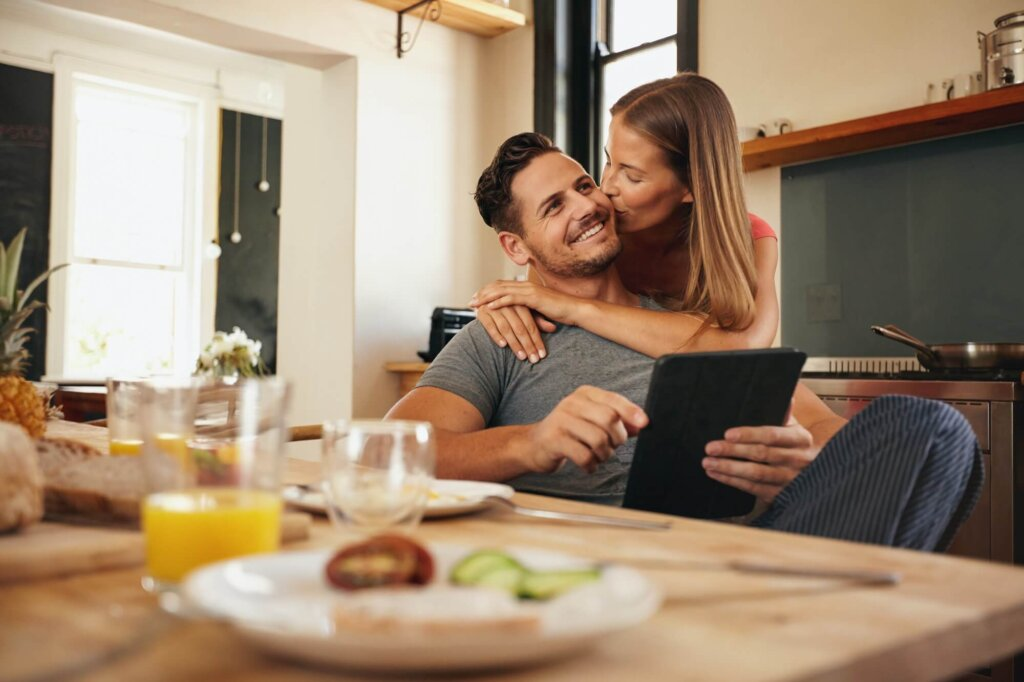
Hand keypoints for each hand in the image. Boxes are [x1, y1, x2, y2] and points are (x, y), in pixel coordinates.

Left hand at [470, 280, 581, 325]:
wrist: (574, 309)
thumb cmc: (559, 311)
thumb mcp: (539, 309)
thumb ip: (528, 309)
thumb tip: (519, 315)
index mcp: (526, 287)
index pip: (502, 286)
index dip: (488, 291)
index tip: (476, 298)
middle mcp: (525, 285)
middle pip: (498, 286)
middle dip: (482, 293)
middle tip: (470, 301)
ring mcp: (529, 290)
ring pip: (501, 291)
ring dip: (486, 297)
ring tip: (475, 304)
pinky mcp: (533, 297)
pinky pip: (512, 299)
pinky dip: (498, 302)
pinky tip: (489, 307)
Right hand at [474, 303, 555, 362]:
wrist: (484, 299)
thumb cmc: (507, 310)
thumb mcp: (524, 313)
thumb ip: (537, 321)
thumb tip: (554, 328)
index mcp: (520, 304)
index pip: (530, 325)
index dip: (537, 340)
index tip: (542, 354)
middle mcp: (508, 305)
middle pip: (520, 327)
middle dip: (528, 345)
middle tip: (534, 359)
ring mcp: (494, 308)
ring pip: (506, 328)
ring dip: (514, 343)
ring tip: (522, 357)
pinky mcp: (482, 313)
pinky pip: (489, 325)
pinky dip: (496, 335)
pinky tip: (503, 345)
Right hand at [527, 386, 647, 474]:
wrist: (534, 445)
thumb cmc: (570, 432)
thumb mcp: (592, 420)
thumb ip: (617, 420)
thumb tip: (641, 424)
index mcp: (585, 394)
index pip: (613, 400)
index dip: (631, 412)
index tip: (645, 424)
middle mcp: (572, 403)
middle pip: (609, 419)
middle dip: (617, 438)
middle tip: (612, 446)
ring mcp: (561, 420)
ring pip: (599, 440)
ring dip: (605, 454)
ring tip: (599, 456)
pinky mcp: (554, 440)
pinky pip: (584, 455)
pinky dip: (592, 465)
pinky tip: (588, 465)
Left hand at [701, 415, 819, 503]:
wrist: (815, 475)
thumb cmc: (796, 446)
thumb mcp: (794, 428)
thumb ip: (784, 414)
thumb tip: (785, 397)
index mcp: (800, 439)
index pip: (772, 435)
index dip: (749, 434)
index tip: (728, 434)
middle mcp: (798, 459)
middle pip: (761, 454)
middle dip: (733, 451)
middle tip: (711, 448)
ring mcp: (790, 479)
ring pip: (756, 474)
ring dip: (729, 468)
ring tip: (709, 463)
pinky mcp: (780, 494)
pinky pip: (754, 488)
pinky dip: (732, 481)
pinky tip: (717, 474)